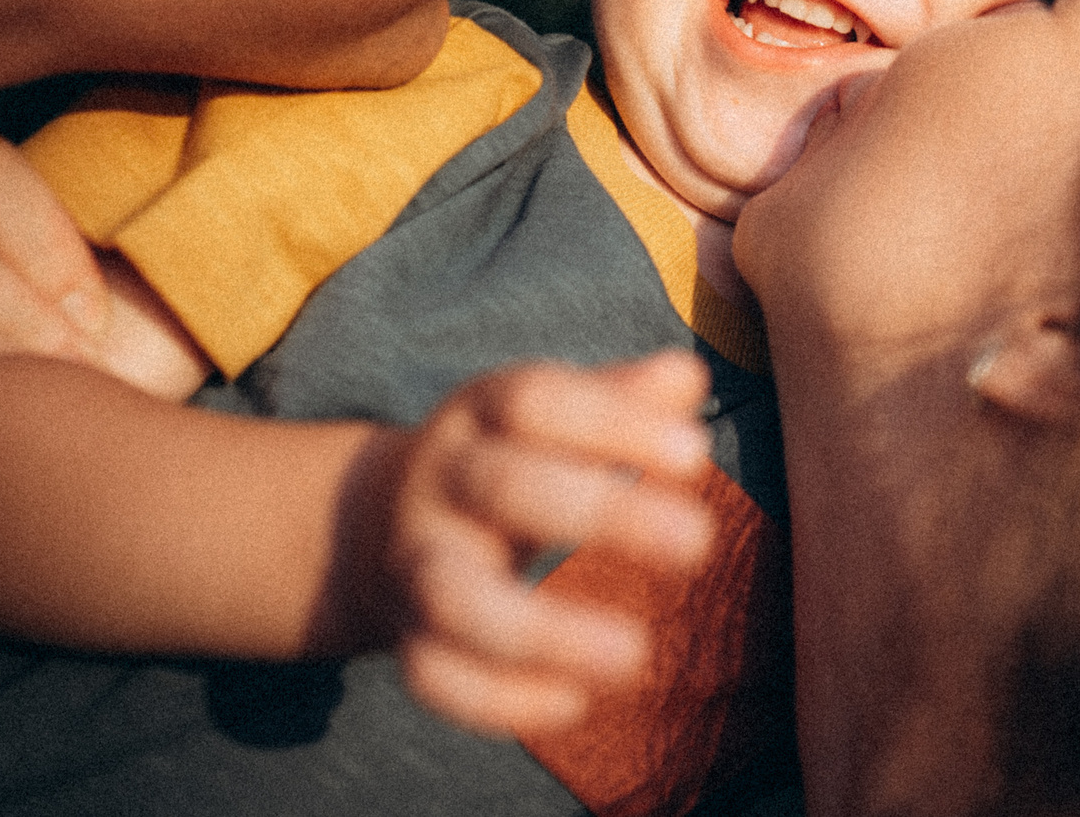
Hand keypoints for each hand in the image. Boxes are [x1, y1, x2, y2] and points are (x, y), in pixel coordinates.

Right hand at [383, 351, 717, 736]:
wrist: (380, 518)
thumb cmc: (507, 454)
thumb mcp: (552, 410)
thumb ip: (619, 395)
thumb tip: (688, 376)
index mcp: (480, 414)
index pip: (536, 402)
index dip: (614, 423)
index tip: (696, 454)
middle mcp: (441, 482)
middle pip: (505, 490)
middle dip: (602, 515)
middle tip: (699, 541)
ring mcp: (416, 563)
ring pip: (457, 600)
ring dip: (547, 633)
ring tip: (636, 655)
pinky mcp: (407, 636)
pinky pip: (434, 678)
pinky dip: (500, 701)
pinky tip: (577, 703)